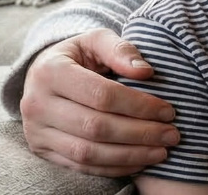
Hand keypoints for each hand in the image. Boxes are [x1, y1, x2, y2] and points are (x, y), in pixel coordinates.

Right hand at [20, 28, 179, 176]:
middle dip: (140, 134)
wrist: (43, 74)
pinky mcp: (41, 150)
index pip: (102, 95)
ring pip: (88, 153)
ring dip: (130, 155)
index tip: (168, 111)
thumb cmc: (79, 55)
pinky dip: (113, 168)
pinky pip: (80, 167)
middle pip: (96, 127)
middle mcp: (36, 104)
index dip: (139, 105)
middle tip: (172, 135)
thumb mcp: (96, 40)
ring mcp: (36, 131)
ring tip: (161, 152)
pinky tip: (140, 161)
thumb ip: (121, 49)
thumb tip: (146, 71)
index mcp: (50, 72)